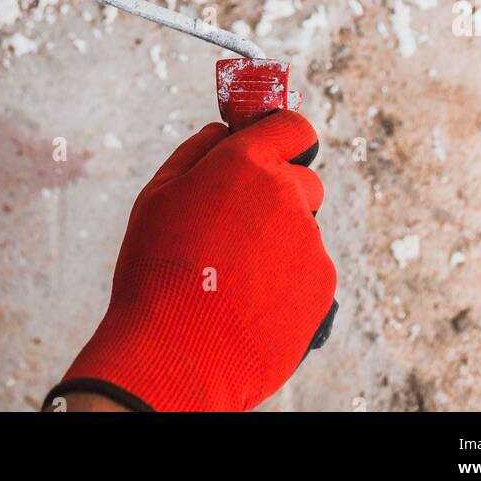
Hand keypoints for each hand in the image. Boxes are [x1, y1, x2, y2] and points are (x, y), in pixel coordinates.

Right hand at [49, 111, 336, 411]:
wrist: (177, 354)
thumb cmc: (159, 270)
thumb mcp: (158, 195)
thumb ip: (197, 152)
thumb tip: (222, 132)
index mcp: (246, 162)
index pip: (293, 126)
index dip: (282, 137)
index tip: (269, 152)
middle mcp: (287, 193)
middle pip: (303, 181)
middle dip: (279, 195)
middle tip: (239, 228)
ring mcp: (310, 240)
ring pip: (302, 230)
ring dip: (279, 242)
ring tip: (236, 276)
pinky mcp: (323, 284)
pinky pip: (309, 270)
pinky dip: (288, 281)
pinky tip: (251, 301)